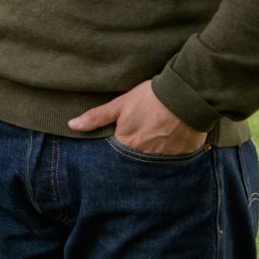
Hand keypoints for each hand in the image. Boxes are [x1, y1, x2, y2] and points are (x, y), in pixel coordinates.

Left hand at [68, 79, 207, 154]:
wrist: (186, 95)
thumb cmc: (151, 98)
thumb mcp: (120, 105)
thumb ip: (96, 118)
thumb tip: (72, 125)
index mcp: (128, 144)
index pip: (115, 157)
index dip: (114, 151)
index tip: (115, 147)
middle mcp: (145, 156)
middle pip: (134, 162)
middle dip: (133, 156)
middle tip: (137, 142)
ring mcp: (166, 158)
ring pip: (153, 162)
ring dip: (151, 155)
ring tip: (153, 142)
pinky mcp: (183, 156)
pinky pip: (172, 161)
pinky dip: (169, 155)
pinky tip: (169, 144)